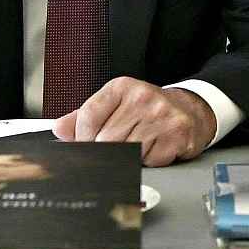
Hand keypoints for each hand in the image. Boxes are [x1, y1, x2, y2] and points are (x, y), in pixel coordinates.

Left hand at [53, 78, 216, 163]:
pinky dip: (149, 162)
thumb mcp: (115, 105)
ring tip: (139, 145)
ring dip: (129, 156)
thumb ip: (85, 117)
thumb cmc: (147, 110)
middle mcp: (142, 97)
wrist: (189, 111)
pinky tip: (155, 149)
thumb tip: (59, 129)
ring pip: (126, 152)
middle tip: (117, 148)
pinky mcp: (176, 135)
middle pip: (105, 139)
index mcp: (121, 87)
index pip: (88, 116)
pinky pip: (149, 161)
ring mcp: (160, 116)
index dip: (82, 138)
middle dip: (106, 150)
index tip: (86, 144)